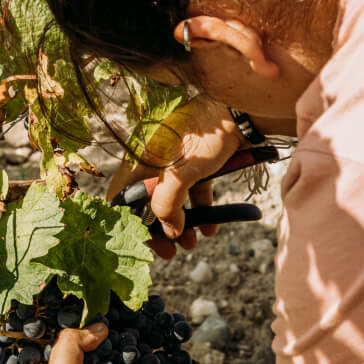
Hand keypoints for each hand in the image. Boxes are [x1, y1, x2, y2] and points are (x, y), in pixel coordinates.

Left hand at [32, 322, 146, 363]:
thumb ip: (69, 344)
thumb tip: (99, 327)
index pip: (56, 345)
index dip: (67, 326)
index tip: (82, 309)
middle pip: (87, 347)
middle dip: (98, 333)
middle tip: (109, 315)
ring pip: (112, 355)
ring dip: (122, 344)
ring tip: (128, 328)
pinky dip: (139, 360)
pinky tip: (142, 349)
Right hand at [109, 96, 243, 258]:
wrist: (242, 112)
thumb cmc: (207, 134)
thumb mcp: (183, 172)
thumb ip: (168, 202)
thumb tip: (169, 231)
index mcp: (140, 159)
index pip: (120, 195)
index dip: (126, 221)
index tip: (140, 242)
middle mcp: (154, 162)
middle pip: (147, 203)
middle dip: (159, 229)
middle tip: (170, 252)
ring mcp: (177, 164)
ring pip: (172, 201)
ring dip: (180, 224)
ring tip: (192, 243)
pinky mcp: (198, 166)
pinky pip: (193, 193)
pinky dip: (199, 211)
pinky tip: (211, 227)